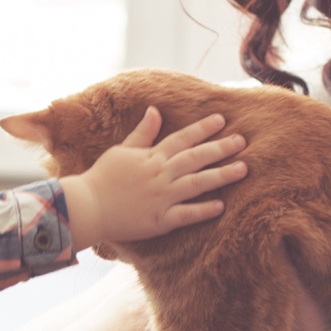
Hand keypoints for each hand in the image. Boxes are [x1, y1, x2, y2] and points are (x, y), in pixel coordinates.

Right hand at [59, 107, 249, 250]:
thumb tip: (155, 110)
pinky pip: (186, 214)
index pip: (182, 138)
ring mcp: (162, 197)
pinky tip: (221, 206)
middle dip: (220, 148)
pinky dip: (203, 210)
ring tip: (242, 169)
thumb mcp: (122, 150)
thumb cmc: (102, 177)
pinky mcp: (160, 220)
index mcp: (151, 157)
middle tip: (242, 141)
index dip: (202, 128)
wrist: (87, 207)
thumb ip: (143, 133)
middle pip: (195, 158)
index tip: (221, 119)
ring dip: (221, 176)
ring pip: (197, 184)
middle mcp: (160, 174)